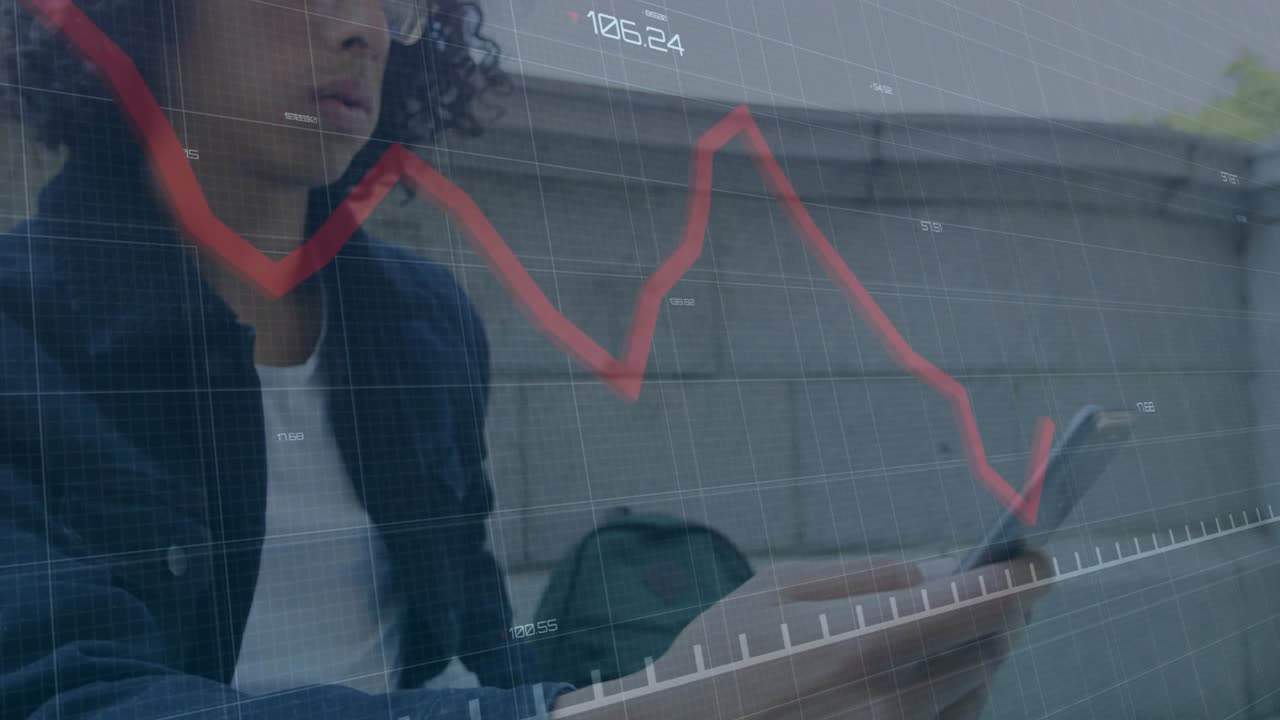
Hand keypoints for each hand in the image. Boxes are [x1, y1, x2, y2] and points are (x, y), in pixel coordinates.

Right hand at [552, 552, 1047, 719]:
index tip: (1036, 557)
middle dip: (1001, 609)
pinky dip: (957, 693)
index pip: (979, 603)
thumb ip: (864, 577)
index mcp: (864, 641)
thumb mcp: (775, 591)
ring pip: (977, 689)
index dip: (1021, 575)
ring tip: (956, 629)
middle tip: (1000, 585)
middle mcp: (891, 701)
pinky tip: (932, 674)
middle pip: (988, 645)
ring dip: (980, 652)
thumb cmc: (717, 660)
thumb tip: (938, 573)